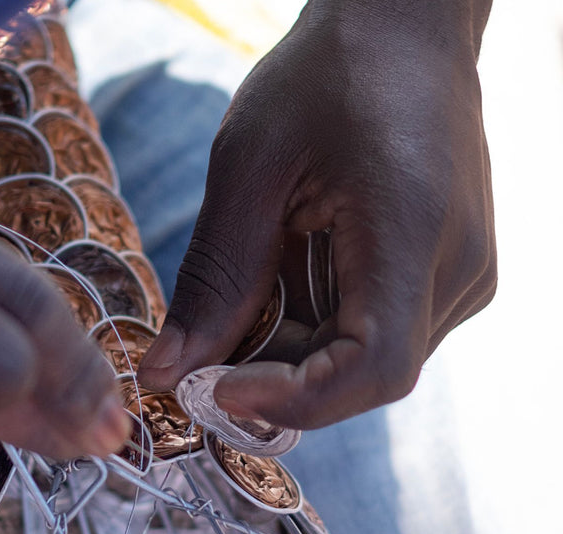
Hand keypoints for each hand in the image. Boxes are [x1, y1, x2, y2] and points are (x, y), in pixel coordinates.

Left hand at [139, 1, 494, 428]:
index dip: (290, 400)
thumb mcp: (248, 166)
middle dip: (273, 377)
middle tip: (203, 348)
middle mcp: (457, 266)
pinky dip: (316, 325)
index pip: (373, 369)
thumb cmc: (326, 76)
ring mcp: (463, 273)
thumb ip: (213, 278)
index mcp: (412, 230)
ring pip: (366, 360)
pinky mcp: (450, 272)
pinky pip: (377, 329)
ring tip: (251, 280)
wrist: (403, 29)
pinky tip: (287, 272)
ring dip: (290, 349)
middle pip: (361, 375)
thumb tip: (167, 373)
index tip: (213, 389)